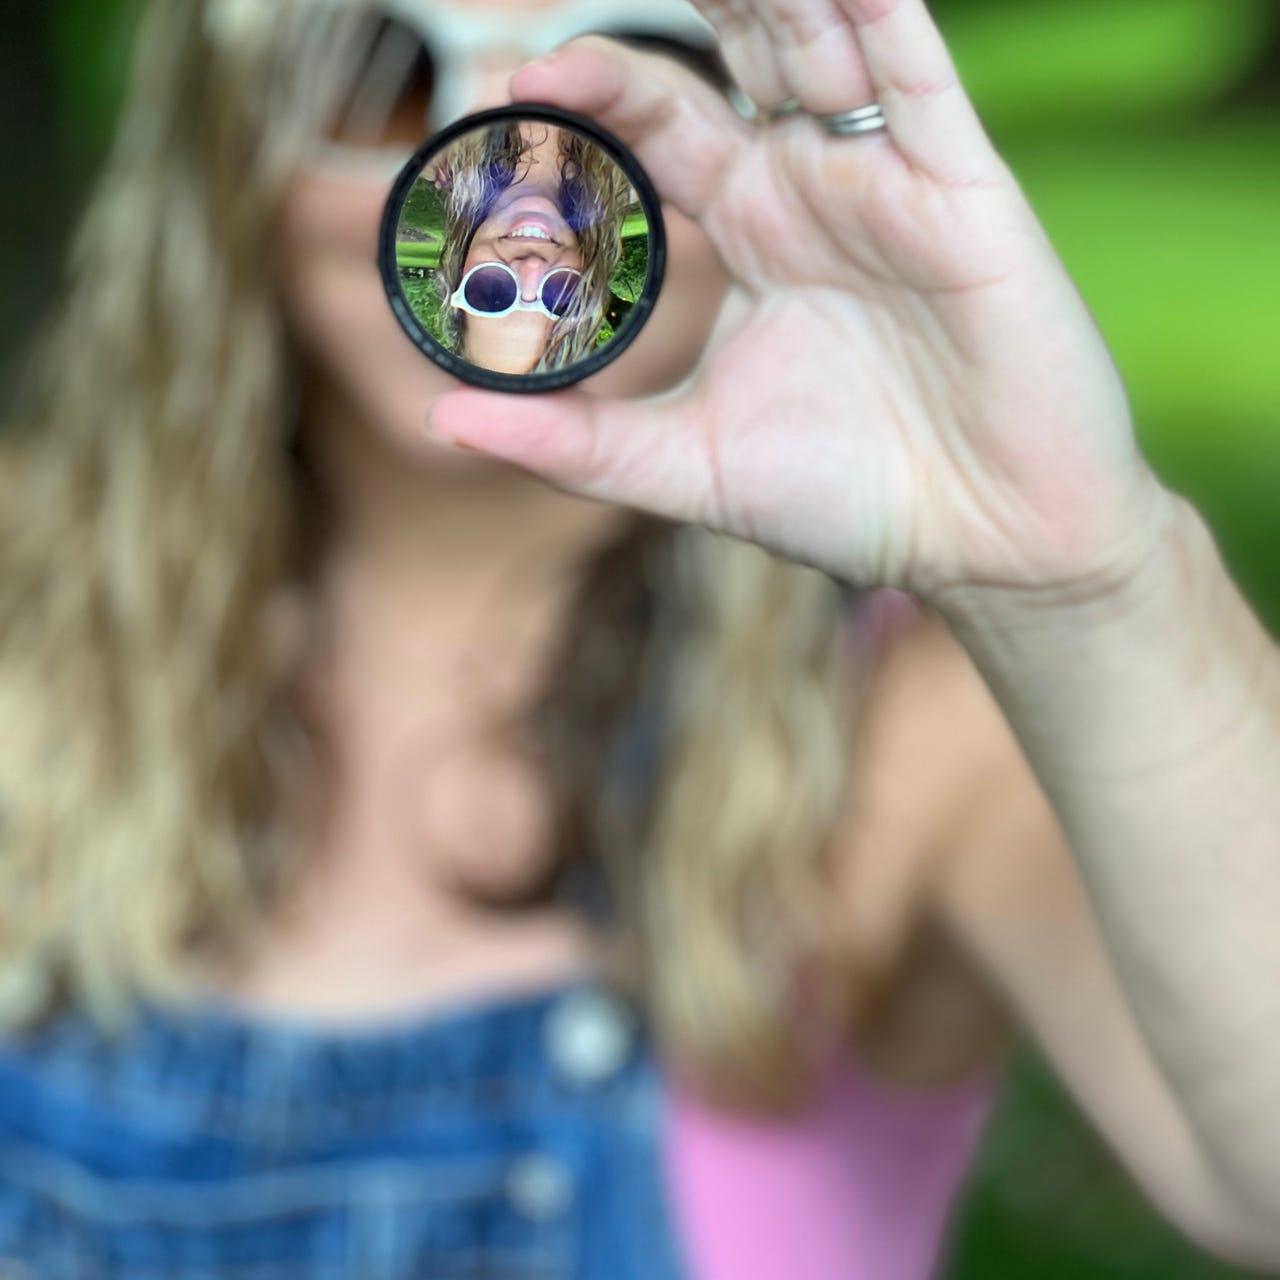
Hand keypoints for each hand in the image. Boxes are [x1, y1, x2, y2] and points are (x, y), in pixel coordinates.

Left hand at [427, 0, 1173, 604]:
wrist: (985, 544)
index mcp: (748, 235)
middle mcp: (812, 189)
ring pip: (821, 38)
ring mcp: (889, 181)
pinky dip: (877, 11)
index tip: (516, 87)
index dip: (594, 86)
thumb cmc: (848, 502)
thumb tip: (446, 422)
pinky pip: (919, 74)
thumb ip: (576, 443)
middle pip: (738, 47)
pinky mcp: (965, 193)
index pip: (659, 119)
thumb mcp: (689, 467)